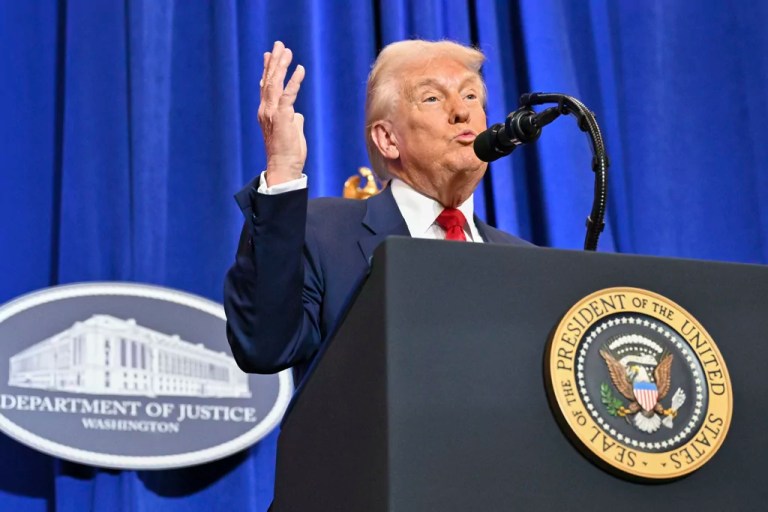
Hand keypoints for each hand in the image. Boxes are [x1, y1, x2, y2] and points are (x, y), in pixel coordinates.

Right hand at [258, 41, 306, 185]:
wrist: (284, 168)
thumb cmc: (288, 153)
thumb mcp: (291, 132)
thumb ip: (292, 119)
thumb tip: (297, 114)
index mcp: (267, 112)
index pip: (266, 87)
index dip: (268, 70)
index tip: (269, 55)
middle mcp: (266, 110)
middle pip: (268, 80)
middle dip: (274, 61)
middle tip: (279, 45)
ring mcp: (272, 113)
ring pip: (275, 84)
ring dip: (281, 66)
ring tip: (287, 51)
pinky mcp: (282, 118)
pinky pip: (288, 95)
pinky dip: (294, 81)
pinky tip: (300, 69)